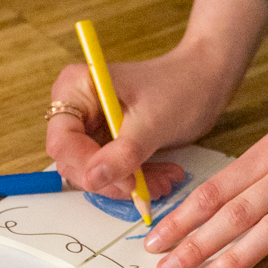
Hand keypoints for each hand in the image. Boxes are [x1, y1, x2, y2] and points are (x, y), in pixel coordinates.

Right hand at [45, 0, 267, 201]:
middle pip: (74, 160)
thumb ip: (122, 153)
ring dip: (127, 183)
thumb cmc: (181, 86)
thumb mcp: (152, 123)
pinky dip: (135, 179)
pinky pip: (112, 170)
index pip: (62, 141)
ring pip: (94, 170)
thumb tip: (93, 178)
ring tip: (163, 182)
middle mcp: (77, 106)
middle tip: (143, 188)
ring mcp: (91, 124)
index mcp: (76, 88)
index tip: (123, 181)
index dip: (88, 166)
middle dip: (110, 179)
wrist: (205, 79)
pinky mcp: (108, 139)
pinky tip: (161, 178)